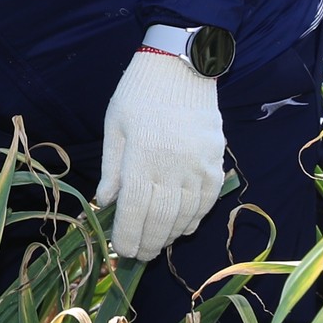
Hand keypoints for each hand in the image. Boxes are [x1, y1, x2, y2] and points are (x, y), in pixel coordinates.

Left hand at [95, 46, 227, 260]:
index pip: (134, 208)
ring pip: (186, 213)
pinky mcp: (215, 161)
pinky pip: (208, 200)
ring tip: (156, 245)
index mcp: (142, 156)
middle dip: (148, 242)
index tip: (121, 251)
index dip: (127, 235)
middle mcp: (173, 165)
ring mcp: (198, 165)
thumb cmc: (139, 93)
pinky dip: (194, 218)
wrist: (182, 66)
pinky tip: (182, 227)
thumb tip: (106, 203)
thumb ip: (113, 168)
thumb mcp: (115, 126)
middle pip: (161, 217)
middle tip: (138, 256)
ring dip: (170, 234)